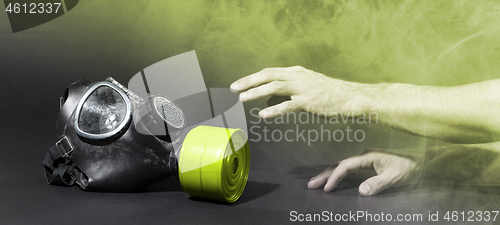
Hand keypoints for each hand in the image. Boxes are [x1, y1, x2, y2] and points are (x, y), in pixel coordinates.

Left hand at [230, 66, 373, 117]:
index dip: (252, 77)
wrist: (350, 98)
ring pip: (274, 87)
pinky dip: (274, 109)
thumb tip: (266, 99)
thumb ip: (285, 92)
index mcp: (296, 72)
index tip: (238, 84)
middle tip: (234, 89)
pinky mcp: (308, 101)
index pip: (269, 72)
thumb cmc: (327, 95)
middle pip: (268, 75)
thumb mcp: (304, 88)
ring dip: (256, 92)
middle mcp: (297, 76)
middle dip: (249, 81)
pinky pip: (287, 105)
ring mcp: (303, 88)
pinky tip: (263, 114)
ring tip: (243, 99)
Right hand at [307, 150, 419, 195]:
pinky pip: (348, 170)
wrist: (423, 160)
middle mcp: (364, 156)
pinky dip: (338, 175)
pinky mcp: (368, 166)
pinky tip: (333, 180)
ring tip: (316, 182)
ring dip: (329, 174)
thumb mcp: (395, 176)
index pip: (346, 166)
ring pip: (342, 167)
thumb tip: (361, 191)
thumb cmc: (410, 167)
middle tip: (310, 184)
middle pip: (339, 165)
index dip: (335, 177)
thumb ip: (378, 183)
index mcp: (368, 156)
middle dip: (324, 174)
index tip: (327, 188)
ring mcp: (365, 160)